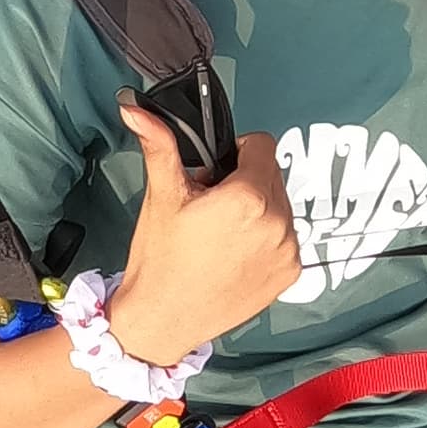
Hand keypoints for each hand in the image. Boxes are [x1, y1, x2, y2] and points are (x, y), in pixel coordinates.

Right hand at [109, 102, 305, 357]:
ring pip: (280, 206)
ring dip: (258, 210)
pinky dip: (266, 239)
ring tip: (221, 233)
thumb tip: (136, 108)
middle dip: (244, 182)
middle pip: (271, 175)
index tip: (214, 175)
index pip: (261, 145)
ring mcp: (287, 251)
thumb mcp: (162, 196)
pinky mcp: (290, 274)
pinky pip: (286, 238)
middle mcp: (277, 222)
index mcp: (248, 196)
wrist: (161, 320)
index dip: (234, 154)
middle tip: (211, 207)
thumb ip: (158, 145)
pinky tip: (235, 254)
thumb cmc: (159, 260)